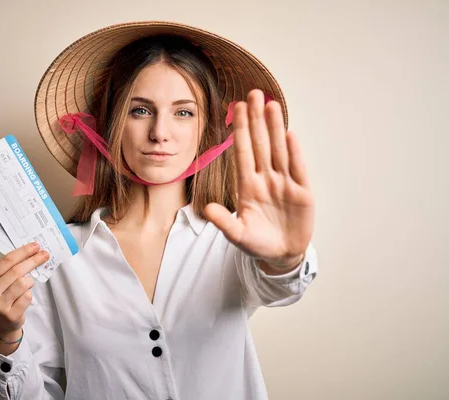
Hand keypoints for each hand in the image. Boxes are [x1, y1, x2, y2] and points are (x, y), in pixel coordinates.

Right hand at [0, 243, 48, 340]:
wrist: (1, 323)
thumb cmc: (2, 298)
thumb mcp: (0, 282)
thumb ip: (11, 268)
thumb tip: (32, 252)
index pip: (7, 260)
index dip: (23, 252)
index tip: (35, 246)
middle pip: (16, 271)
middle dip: (33, 260)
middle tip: (44, 255)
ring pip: (23, 283)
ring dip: (30, 281)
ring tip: (28, 283)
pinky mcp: (10, 314)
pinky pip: (27, 297)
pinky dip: (29, 294)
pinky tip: (24, 297)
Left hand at [204, 89, 314, 269]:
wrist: (281, 255)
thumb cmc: (257, 243)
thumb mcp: (238, 235)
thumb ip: (224, 222)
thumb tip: (206, 210)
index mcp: (248, 186)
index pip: (243, 153)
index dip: (241, 131)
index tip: (237, 109)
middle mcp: (265, 179)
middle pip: (261, 144)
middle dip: (257, 119)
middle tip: (253, 94)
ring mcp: (284, 183)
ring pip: (278, 150)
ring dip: (275, 128)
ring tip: (271, 104)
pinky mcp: (302, 192)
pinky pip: (297, 168)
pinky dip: (294, 152)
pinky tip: (289, 133)